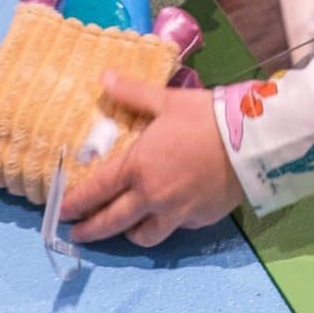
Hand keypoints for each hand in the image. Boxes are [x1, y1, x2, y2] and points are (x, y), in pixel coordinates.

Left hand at [64, 75, 239, 248]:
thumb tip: (104, 77)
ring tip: (125, 228)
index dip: (75, 203)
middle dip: (91, 230)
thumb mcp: (166, 101)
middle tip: (77, 234)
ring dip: (129, 233)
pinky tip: (166, 215)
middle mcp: (151, 197)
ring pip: (143, 235)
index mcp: (137, 168)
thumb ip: (132, 93)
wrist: (251, 143)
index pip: (97, 191)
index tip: (61, 211)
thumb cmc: (205, 118)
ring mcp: (176, 213)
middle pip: (112, 222)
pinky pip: (174, 228)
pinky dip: (164, 224)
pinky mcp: (198, 219)